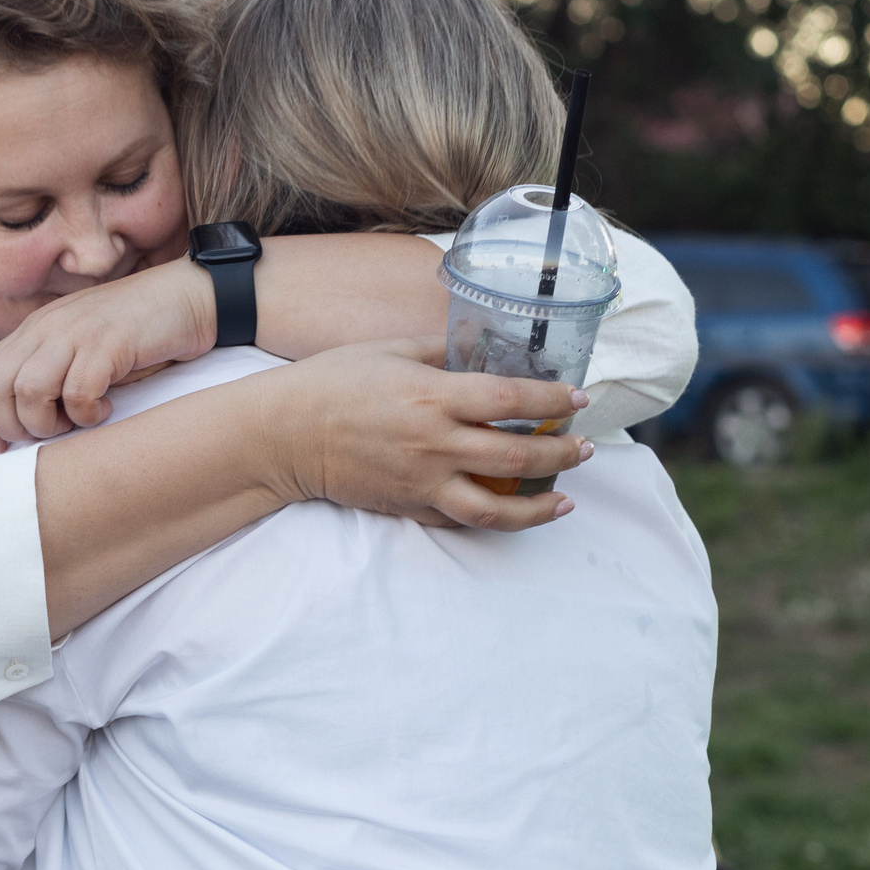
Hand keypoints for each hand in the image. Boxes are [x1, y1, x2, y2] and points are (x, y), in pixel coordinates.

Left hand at [0, 259, 214, 451]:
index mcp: (36, 330)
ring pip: (28, 391)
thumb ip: (51, 376)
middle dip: (13, 426)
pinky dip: (88, 413)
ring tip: (76, 421)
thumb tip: (24, 428)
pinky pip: (78, 393)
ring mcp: (76, 333)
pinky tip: (107, 407)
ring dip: (48, 423)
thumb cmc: (138, 336)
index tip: (1, 448)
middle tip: (49, 434)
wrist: (189, 297)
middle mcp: (48, 328)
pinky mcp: (107, 342)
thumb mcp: (82, 350)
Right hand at [255, 338, 591, 531]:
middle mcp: (435, 444)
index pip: (511, 399)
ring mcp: (423, 482)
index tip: (577, 398)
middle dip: (561, 453)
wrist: (285, 435)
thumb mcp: (389, 349)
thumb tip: (480, 352)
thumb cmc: (332, 383)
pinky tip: (514, 511)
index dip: (552, 399)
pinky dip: (493, 519)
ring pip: (495, 507)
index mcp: (433, 396)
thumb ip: (440, 350)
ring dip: (538, 505)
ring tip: (565, 499)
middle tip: (585, 448)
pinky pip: (460, 520)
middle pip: (516, 454)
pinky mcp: (409, 507)